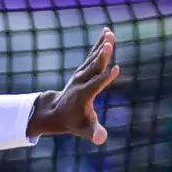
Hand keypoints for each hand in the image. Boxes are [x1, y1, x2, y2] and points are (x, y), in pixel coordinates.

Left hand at [26, 28, 120, 144]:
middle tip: (109, 44)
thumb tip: (102, 139)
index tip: (116, 69)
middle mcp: (80, 82)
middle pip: (93, 67)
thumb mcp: (83, 129)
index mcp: (83, 95)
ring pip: (93, 58)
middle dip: (102, 56)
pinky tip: (106, 32)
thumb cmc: (73, 122)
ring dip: (101, 45)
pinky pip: (92, 55)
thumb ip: (94, 133)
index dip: (105, 78)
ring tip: (109, 33)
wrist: (56, 112)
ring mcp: (80, 74)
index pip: (95, 85)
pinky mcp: (83, 69)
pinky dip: (99, 44)